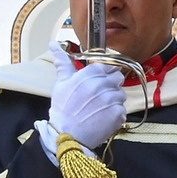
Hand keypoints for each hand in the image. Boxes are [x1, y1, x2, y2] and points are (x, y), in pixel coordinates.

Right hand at [43, 37, 125, 154]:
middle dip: (110, 85)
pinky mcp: (119, 113)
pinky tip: (102, 117)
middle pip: (117, 79)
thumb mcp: (61, 83)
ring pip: (121, 94)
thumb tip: (53, 44)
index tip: (99, 80)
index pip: (108, 66)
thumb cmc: (63, 107)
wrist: (67, 133)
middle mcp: (104, 84)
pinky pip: (122, 110)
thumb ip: (63, 63)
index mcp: (91, 74)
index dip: (104, 73)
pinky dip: (115, 114)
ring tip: (99, 108)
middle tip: (98, 96)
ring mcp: (113, 99)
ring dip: (113, 100)